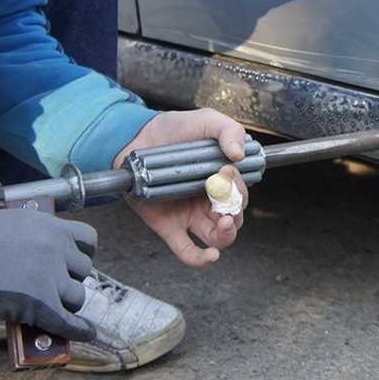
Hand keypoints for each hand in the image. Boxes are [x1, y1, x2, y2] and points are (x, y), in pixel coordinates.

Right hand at [0, 203, 96, 340]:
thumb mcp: (9, 225)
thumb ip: (31, 239)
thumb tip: (36, 258)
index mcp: (50, 226)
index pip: (88, 239)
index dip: (84, 253)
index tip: (75, 262)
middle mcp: (57, 248)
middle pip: (83, 270)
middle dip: (68, 279)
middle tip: (51, 287)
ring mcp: (51, 275)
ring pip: (77, 296)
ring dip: (65, 303)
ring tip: (48, 306)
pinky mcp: (40, 303)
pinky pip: (68, 322)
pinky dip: (79, 330)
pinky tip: (86, 334)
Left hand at [113, 109, 249, 266]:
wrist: (137, 137)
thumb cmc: (173, 130)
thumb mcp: (206, 120)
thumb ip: (228, 129)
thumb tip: (239, 155)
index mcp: (221, 181)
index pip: (241, 196)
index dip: (240, 188)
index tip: (227, 169)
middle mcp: (208, 202)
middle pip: (235, 219)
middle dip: (236, 209)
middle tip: (222, 189)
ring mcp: (189, 216)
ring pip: (218, 239)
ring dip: (227, 235)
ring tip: (224, 221)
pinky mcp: (169, 227)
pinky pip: (187, 251)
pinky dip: (200, 259)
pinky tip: (210, 256)